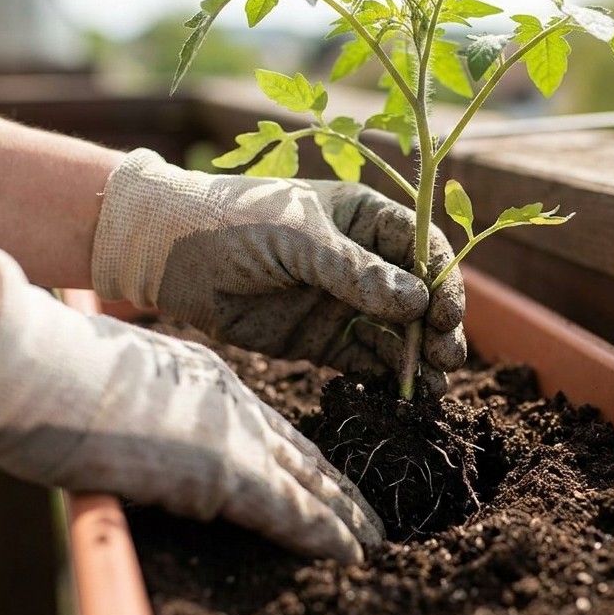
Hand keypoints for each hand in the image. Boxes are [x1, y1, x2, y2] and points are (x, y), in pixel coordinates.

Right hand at [0, 246, 383, 562]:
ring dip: (341, 515)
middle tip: (368, 515)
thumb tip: (133, 439)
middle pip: (298, 451)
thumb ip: (140, 410)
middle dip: (334, 486)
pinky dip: (322, 533)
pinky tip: (349, 551)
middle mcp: (228, 401)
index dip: (298, 457)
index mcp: (202, 376)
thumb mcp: (106, 382)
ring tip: (371, 540)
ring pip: (304, 481)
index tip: (322, 476)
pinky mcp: (220, 471)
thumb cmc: (41, 372)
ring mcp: (228, 434)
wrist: (27, 363)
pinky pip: (287, 509)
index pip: (267, 424)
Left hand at [90, 149, 465, 393]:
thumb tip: (417, 303)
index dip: (444, 280)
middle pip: (419, 297)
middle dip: (437, 328)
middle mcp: (363, 261)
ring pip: (398, 334)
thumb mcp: (298, 238)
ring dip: (419, 359)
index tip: (446, 314)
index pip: (423, 248)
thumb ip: (356, 272)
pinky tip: (403, 395)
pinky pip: (367, 361)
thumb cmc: (234, 222)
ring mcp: (344, 303)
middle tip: (445, 358)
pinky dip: (388, 378)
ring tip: (432, 389)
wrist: (167, 253)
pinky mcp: (322, 341)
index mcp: (365, 219)